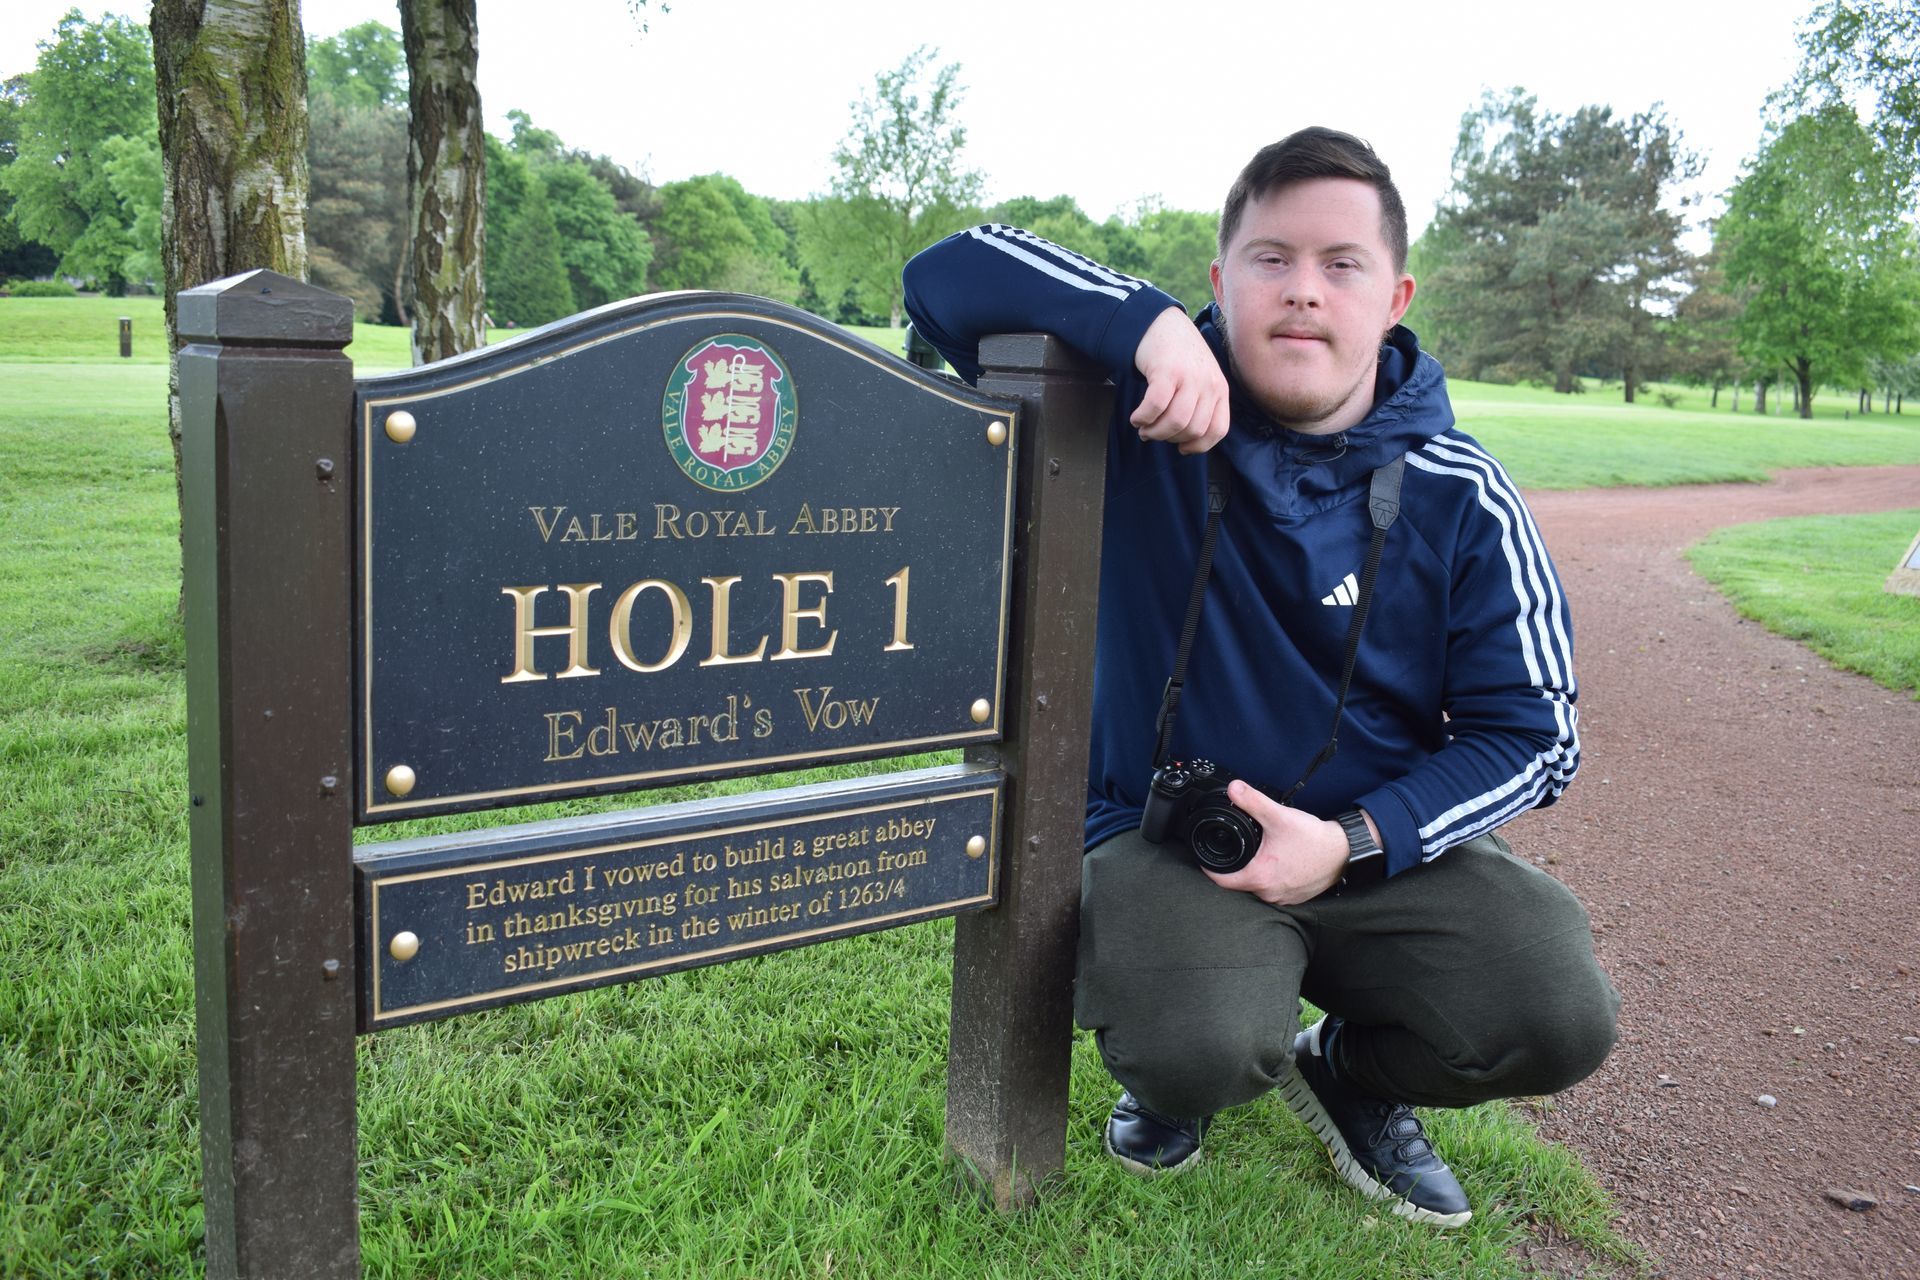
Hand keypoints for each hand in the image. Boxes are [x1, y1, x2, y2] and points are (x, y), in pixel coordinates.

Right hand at [1130, 306, 1229, 453]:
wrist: (1161, 323)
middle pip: (1192, 430)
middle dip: (1169, 438)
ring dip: (1154, 431)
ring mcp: (1189, 377)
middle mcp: (1208, 383)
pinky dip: (1143, 417)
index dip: (1198, 446)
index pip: (1217, 430)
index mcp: (1220, 389)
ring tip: (1143, 428)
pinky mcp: (1167, 371)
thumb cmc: (1178, 357)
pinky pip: (1156, 406)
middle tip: (1154, 433)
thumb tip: (1187, 442)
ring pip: (1175, 422)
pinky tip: (1136, 417)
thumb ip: (1201, 405)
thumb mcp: (1201, 379)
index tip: (1181, 447)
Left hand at [1203, 781, 1350, 904]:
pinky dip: (1270, 877)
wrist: (1345, 851)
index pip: (1222, 881)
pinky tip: (1275, 863)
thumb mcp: (1279, 816)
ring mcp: (1283, 898)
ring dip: (1253, 873)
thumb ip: (1252, 801)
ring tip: (1256, 855)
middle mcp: (1269, 893)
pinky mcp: (1295, 897)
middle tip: (1234, 850)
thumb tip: (1233, 789)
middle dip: (1234, 867)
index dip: (1210, 869)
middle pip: (1239, 883)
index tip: (1205, 859)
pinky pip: (1273, 890)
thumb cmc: (1314, 839)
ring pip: (1257, 887)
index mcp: (1260, 877)